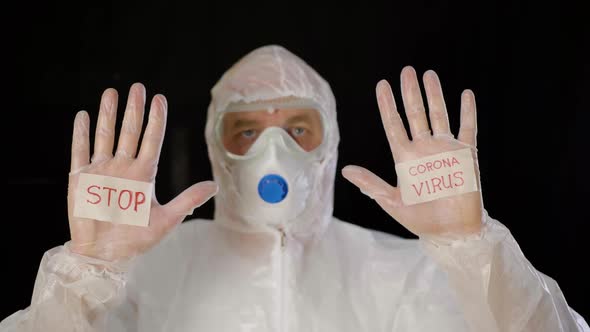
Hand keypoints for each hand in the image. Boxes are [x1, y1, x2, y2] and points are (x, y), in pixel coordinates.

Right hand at [67, 83, 217, 261]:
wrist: (105, 255)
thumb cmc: (135, 239)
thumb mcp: (167, 219)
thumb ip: (189, 200)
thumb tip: (215, 186)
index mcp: (143, 174)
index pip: (151, 140)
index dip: (156, 119)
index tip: (159, 98)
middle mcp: (123, 167)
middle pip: (129, 132)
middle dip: (133, 110)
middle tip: (137, 88)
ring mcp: (102, 171)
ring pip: (105, 136)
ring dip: (107, 115)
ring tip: (111, 92)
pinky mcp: (81, 179)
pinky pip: (80, 152)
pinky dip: (81, 135)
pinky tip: (83, 116)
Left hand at [342, 67, 482, 237]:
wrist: (450, 232)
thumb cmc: (420, 219)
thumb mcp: (391, 201)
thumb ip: (371, 183)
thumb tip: (345, 170)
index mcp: (404, 158)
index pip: (393, 124)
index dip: (387, 105)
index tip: (382, 85)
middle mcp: (423, 149)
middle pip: (415, 113)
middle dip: (410, 92)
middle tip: (406, 71)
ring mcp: (444, 149)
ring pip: (439, 115)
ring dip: (435, 95)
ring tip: (428, 74)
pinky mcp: (465, 155)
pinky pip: (467, 128)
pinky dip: (467, 112)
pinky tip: (466, 94)